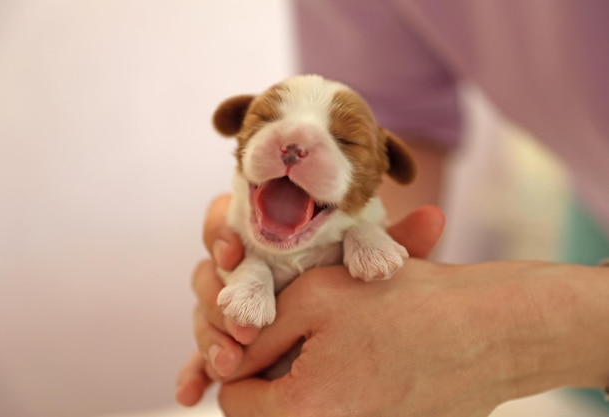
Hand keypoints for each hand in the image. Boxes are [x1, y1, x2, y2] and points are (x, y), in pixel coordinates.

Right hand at [175, 198, 445, 405]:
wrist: (357, 321)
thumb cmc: (354, 278)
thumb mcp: (370, 263)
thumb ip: (392, 244)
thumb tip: (434, 218)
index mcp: (265, 234)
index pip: (227, 222)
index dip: (222, 235)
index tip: (234, 254)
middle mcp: (240, 268)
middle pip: (207, 273)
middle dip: (217, 298)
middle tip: (239, 324)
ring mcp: (229, 306)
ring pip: (203, 315)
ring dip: (208, 338)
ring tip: (227, 364)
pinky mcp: (225, 342)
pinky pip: (201, 355)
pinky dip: (194, 371)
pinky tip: (191, 393)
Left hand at [218, 260, 608, 416]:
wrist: (492, 331)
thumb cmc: (406, 306)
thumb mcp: (314, 298)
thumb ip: (257, 334)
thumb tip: (228, 361)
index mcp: (301, 411)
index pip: (231, 400)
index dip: (237, 356)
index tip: (259, 326)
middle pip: (268, 408)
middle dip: (267, 366)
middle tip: (293, 324)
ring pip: (305, 404)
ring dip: (301, 371)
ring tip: (330, 332)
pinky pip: (339, 407)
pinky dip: (333, 381)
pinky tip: (357, 349)